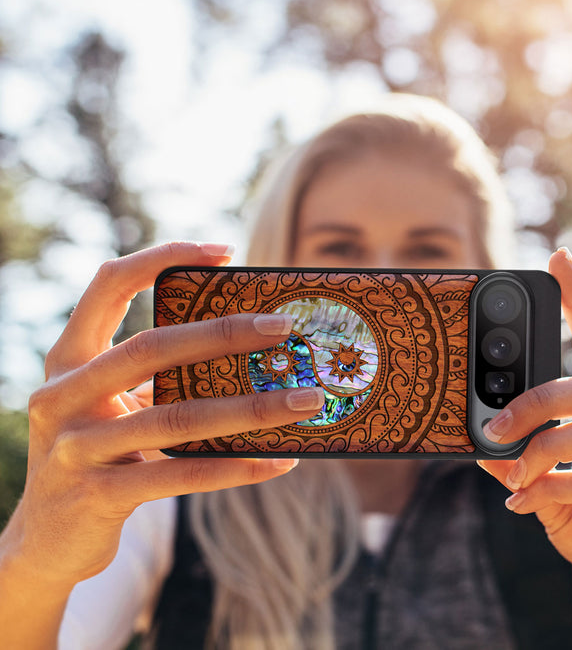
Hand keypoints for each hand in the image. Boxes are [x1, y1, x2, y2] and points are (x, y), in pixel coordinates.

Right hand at [2, 242, 323, 589]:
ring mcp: (76, 447)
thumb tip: (249, 351)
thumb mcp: (113, 406)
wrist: (46, 540)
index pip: (108, 285)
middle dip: (224, 333)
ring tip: (305, 400)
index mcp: (69, 359)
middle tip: (285, 326)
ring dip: (252, 408)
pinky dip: (236, 467)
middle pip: (151, 347)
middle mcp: (62, 395)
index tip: (224, 250)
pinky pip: (182, 475)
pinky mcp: (98, 495)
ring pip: (176, 417)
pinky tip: (279, 461)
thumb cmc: (98, 454)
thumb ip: (157, 377)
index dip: (162, 257)